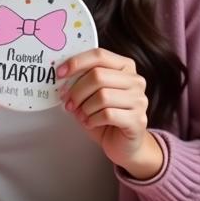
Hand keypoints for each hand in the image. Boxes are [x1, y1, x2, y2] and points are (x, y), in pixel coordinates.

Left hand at [58, 49, 161, 178]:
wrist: (124, 145)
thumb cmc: (106, 117)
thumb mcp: (93, 94)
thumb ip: (83, 81)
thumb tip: (61, 74)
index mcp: (125, 67)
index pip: (99, 55)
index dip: (77, 62)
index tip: (60, 74)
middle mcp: (136, 80)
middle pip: (98, 75)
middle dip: (77, 90)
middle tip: (68, 102)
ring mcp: (139, 100)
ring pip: (102, 96)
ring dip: (84, 108)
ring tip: (81, 115)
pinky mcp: (137, 119)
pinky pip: (108, 114)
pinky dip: (92, 120)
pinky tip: (90, 123)